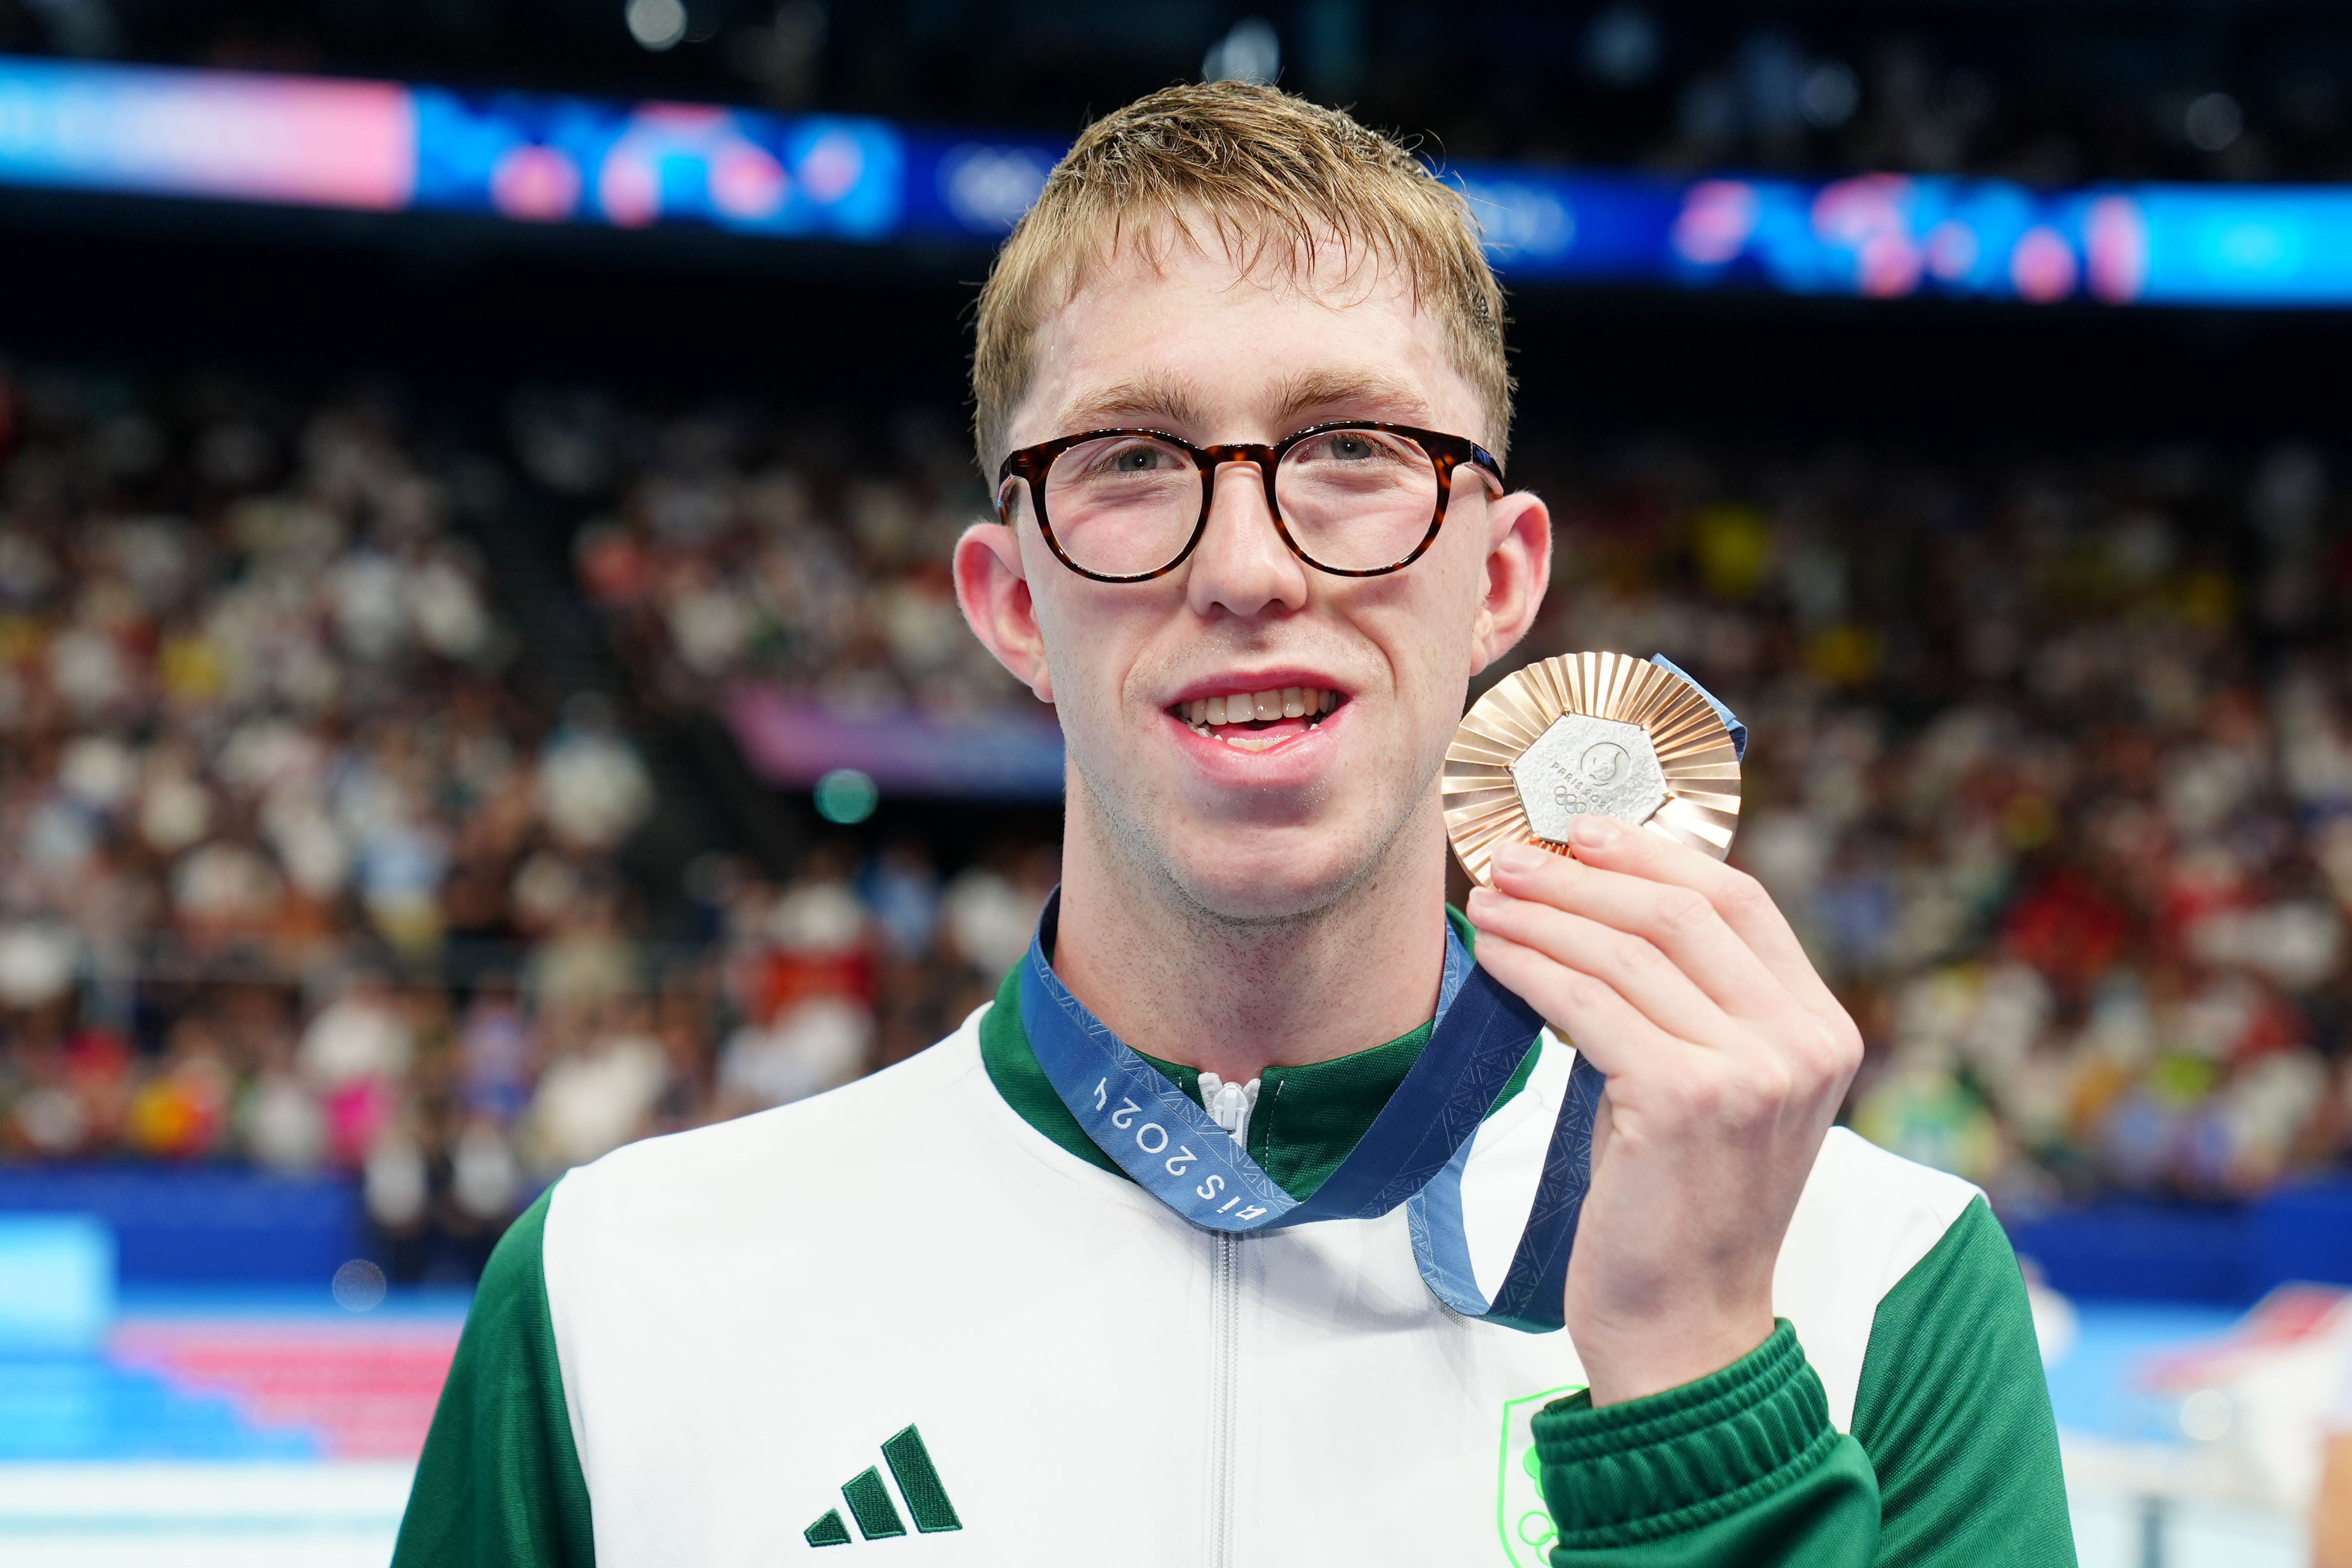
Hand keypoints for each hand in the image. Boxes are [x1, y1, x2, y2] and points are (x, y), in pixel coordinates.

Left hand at [1464, 815, 1861, 1406]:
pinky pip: (1590, 1003)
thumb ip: (1688, 1003)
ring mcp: (1751, 1072)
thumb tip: (1598, 901)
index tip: (1585, 830)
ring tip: (1491, 898)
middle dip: (1587, 873)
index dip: (1658, 853)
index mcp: (1820, 1029)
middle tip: (1517, 856)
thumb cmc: (1678, 1204)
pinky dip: (1534, 968)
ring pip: (1629, 951)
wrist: (1685, 1325)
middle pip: (1683, 911)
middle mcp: (1802, 1043)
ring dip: (1547, 914)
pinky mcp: (1685, 1100)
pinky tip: (1496, 955)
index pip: (1740, 901)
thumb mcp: (1710, 1087)